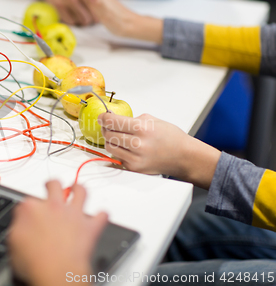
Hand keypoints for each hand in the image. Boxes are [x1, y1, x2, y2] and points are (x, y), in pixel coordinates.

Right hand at [8, 181, 107, 284]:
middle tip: (51, 187)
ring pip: (80, 191)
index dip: (27, 209)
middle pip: (54, 185)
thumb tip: (20, 225)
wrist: (55, 274)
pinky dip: (101, 216)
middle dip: (52, 184)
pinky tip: (100, 216)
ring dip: (79, 189)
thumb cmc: (34, 263)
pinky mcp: (89, 227)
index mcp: (30, 209)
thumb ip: (17, 227)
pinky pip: (101, 216)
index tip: (27, 216)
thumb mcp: (13, 244)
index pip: (27, 202)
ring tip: (77, 189)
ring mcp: (73, 214)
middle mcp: (53, 206)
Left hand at [98, 112, 220, 188]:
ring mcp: (135, 158)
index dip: (103, 118)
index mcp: (142, 128)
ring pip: (109, 147)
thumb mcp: (153, 120)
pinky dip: (118, 151)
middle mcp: (137, 144)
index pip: (112, 122)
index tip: (102, 117)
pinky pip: (117, 157)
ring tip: (118, 137)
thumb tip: (113, 117)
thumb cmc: (171, 137)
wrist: (184, 157)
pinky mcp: (134, 168)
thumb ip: (132, 118)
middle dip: (106, 128)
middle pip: (108, 135)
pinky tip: (126, 147)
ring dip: (110, 140)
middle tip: (109, 126)